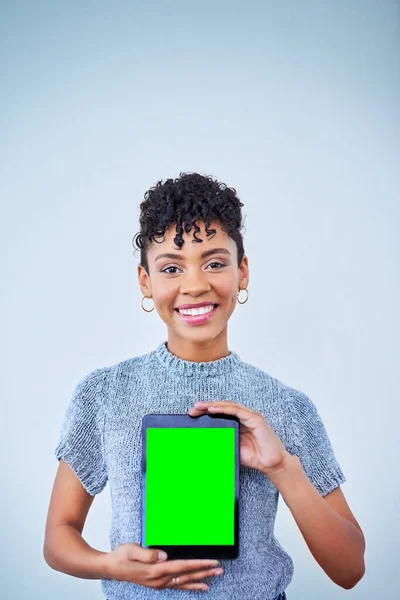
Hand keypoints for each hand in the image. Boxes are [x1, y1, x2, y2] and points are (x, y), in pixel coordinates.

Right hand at [103, 542, 222, 590]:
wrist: (110, 567)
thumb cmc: (121, 556)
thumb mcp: (131, 550)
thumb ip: (147, 553)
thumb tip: (163, 555)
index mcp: (154, 570)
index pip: (181, 566)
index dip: (197, 564)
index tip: (211, 562)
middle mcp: (159, 580)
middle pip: (186, 576)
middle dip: (204, 572)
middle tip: (219, 569)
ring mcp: (159, 584)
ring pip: (184, 582)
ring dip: (200, 579)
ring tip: (214, 577)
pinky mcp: (158, 583)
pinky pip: (178, 586)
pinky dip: (190, 585)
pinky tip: (199, 586)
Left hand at [189, 401, 289, 474]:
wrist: (272, 464)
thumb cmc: (255, 458)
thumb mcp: (232, 448)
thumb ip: (221, 443)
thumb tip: (203, 442)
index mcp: (239, 423)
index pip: (221, 413)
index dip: (207, 412)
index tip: (193, 415)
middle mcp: (245, 417)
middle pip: (223, 407)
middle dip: (207, 407)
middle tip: (193, 410)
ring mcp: (250, 416)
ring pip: (229, 406)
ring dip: (213, 405)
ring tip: (200, 407)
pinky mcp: (255, 419)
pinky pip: (237, 411)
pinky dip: (224, 409)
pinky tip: (213, 409)